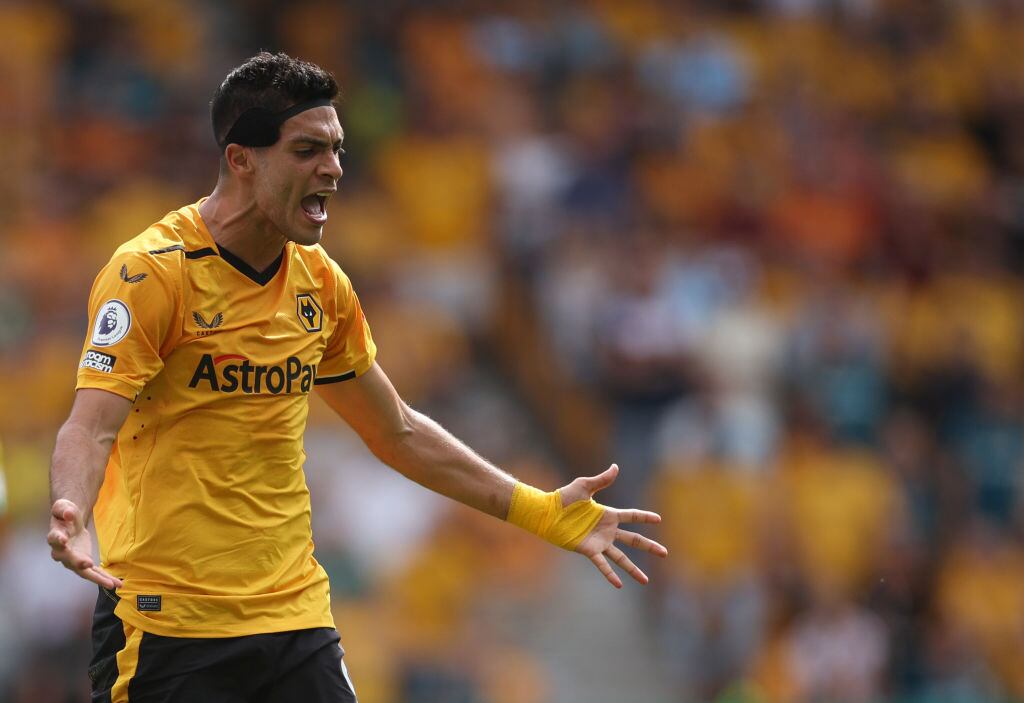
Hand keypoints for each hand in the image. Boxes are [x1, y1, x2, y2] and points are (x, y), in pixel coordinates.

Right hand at [47, 499, 122, 589]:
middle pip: (68, 560)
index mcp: (55, 537)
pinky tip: (117, 584)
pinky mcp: (84, 562)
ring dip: (97, 578)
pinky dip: (106, 578)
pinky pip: (95, 573)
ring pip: (83, 572)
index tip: (63, 539)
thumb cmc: (64, 513)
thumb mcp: (62, 506)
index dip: (58, 539)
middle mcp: (62, 552)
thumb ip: (64, 510)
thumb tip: (68, 513)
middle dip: (77, 563)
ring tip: (111, 584)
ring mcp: (73, 560)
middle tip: (87, 564)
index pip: (54, 539)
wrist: (68, 521)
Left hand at [559, 464, 667, 587]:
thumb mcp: (584, 486)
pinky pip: (603, 564)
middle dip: (649, 546)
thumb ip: (601, 480)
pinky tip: (619, 585)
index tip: (658, 519)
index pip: (632, 516)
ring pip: (621, 558)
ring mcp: (599, 542)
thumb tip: (616, 467)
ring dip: (633, 569)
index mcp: (608, 515)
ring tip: (645, 581)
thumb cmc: (563, 498)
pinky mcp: (589, 551)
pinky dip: (610, 574)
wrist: (547, 512)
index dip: (645, 517)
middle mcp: (607, 531)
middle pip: (634, 540)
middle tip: (664, 552)